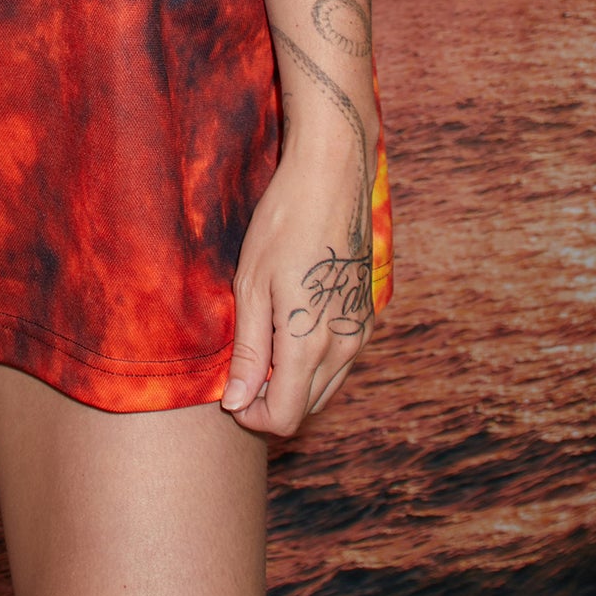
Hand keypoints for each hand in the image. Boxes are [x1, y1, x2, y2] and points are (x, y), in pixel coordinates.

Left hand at [219, 136, 374, 437]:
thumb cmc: (284, 224)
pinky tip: (289, 326)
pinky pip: (340, 362)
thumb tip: (237, 403)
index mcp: (311, 344)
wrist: (332, 178)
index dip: (252, 416)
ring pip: (325, 386)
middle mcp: (344, 347)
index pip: (285, 417)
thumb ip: (250, 352)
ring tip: (262, 345)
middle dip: (271, 401)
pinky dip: (313, 363)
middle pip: (307, 407)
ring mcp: (360, 333)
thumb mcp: (252, 287)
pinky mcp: (366, 317)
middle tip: (242, 366)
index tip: (229, 392)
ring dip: (293, 383)